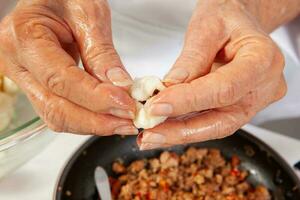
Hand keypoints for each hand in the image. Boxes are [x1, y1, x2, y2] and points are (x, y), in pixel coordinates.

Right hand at [0, 0, 137, 134]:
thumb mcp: (88, 13)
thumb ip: (101, 52)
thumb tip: (119, 86)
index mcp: (24, 37)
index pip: (60, 79)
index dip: (95, 98)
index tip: (126, 104)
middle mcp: (18, 63)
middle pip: (55, 107)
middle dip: (97, 120)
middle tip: (129, 121)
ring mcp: (25, 78)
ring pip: (57, 115)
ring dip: (94, 124)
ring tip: (123, 122)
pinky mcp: (39, 86)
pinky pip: (61, 110)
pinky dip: (88, 117)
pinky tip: (109, 116)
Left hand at [138, 0, 288, 149]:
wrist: (238, 21)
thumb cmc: (227, 17)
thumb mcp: (207, 28)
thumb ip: (191, 60)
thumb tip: (168, 88)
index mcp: (263, 60)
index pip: (224, 89)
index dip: (189, 101)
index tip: (157, 105)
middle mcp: (264, 87)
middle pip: (222, 120)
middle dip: (181, 130)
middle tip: (150, 134)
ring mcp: (254, 101)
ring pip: (215, 126)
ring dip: (180, 133)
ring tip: (151, 135)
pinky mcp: (240, 107)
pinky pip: (212, 121)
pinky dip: (185, 126)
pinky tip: (164, 127)